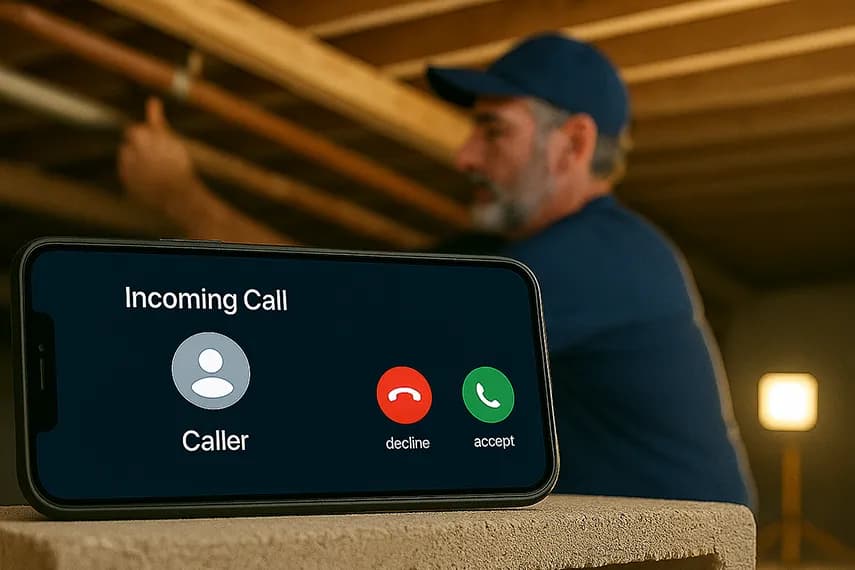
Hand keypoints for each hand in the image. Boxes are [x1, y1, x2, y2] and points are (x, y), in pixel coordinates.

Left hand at [118, 97, 200, 216]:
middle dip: (140, 149)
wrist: (178, 194)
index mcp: (139, 137)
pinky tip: (150, 179)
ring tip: (155, 170)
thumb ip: (157, 120)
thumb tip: (152, 100)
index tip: (158, 146)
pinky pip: (126, 172)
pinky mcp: (124, 180)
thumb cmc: (177, 163)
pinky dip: (135, 174)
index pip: (134, 131)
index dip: (147, 137)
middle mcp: (128, 150)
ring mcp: (124, 167)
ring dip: (136, 161)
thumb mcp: (170, 139)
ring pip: (125, 158)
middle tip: (158, 159)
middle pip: (129, 144)